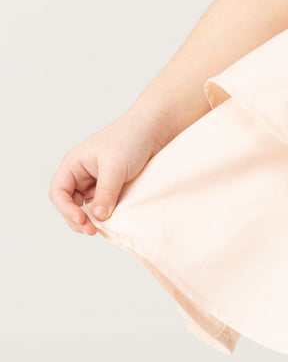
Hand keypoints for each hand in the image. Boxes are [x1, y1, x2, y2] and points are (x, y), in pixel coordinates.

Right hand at [48, 112, 165, 235]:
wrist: (154, 130)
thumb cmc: (130, 139)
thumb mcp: (115, 166)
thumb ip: (105, 192)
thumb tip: (98, 216)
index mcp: (73, 165)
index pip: (58, 192)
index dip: (66, 209)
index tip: (82, 220)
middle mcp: (81, 174)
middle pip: (69, 204)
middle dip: (77, 219)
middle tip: (92, 231)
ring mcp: (96, 182)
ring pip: (86, 208)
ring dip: (91, 220)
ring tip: (103, 229)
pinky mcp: (112, 188)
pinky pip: (103, 206)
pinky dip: (105, 216)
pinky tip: (114, 221)